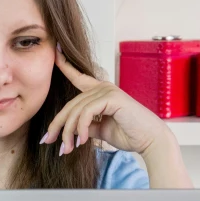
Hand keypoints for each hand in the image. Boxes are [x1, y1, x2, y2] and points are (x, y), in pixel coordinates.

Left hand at [42, 44, 171, 155]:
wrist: (151, 142)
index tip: (55, 52)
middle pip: (71, 104)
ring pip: (77, 111)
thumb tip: (70, 130)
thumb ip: (87, 125)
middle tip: (49, 141)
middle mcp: (103, 87)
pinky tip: (83, 141)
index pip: (78, 77)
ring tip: (67, 148)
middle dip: (58, 124)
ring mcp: (108, 90)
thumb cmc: (130, 135)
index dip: (65, 65)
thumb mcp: (101, 129)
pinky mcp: (112, 97)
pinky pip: (87, 112)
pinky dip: (82, 128)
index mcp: (101, 92)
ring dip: (69, 132)